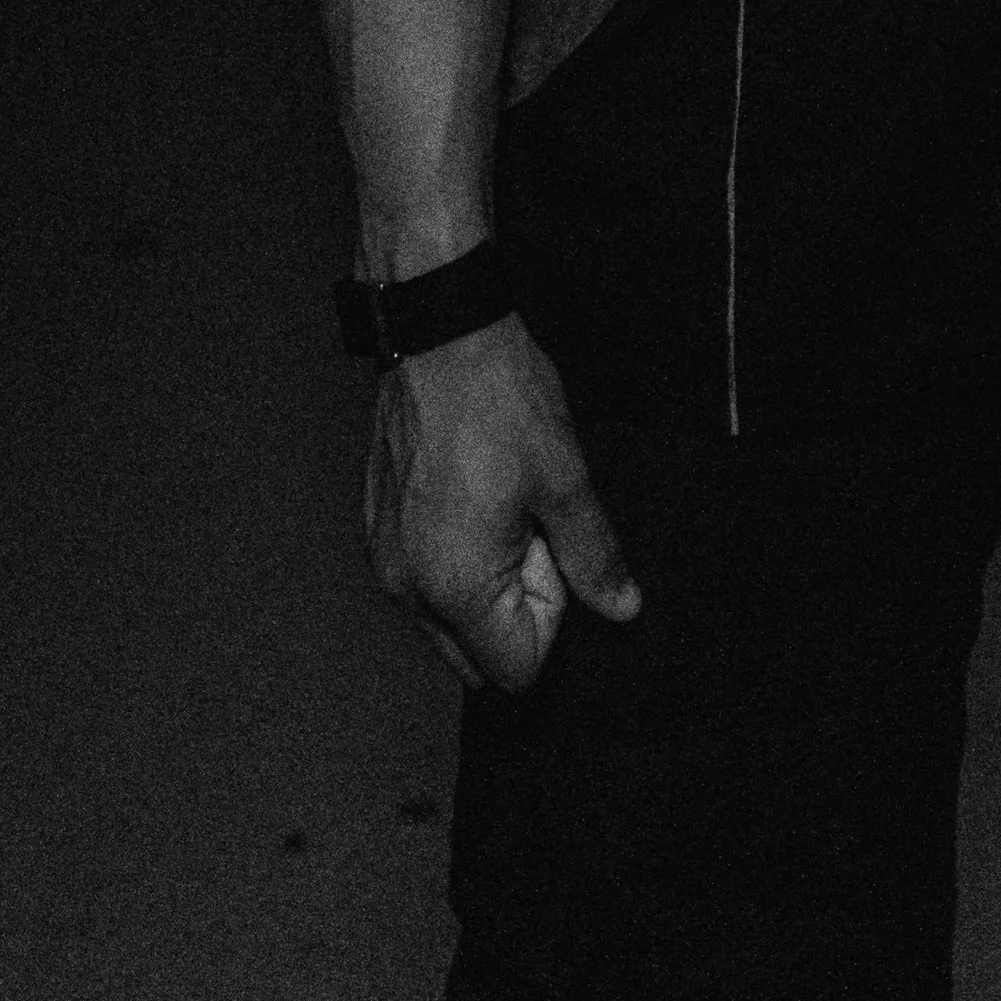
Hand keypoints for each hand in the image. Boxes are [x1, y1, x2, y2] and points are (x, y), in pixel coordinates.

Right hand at [364, 313, 641, 689]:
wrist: (439, 332)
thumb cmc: (497, 398)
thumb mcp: (566, 479)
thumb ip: (594, 557)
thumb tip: (621, 609)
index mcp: (454, 587)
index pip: (516, 668)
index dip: (550, 615)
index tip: (550, 549)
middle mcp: (407, 587)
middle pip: (476, 656)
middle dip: (513, 610)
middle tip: (529, 530)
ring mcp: (386, 558)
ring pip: (447, 620)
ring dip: (483, 584)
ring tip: (500, 504)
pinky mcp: (378, 528)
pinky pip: (424, 579)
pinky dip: (454, 559)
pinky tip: (472, 494)